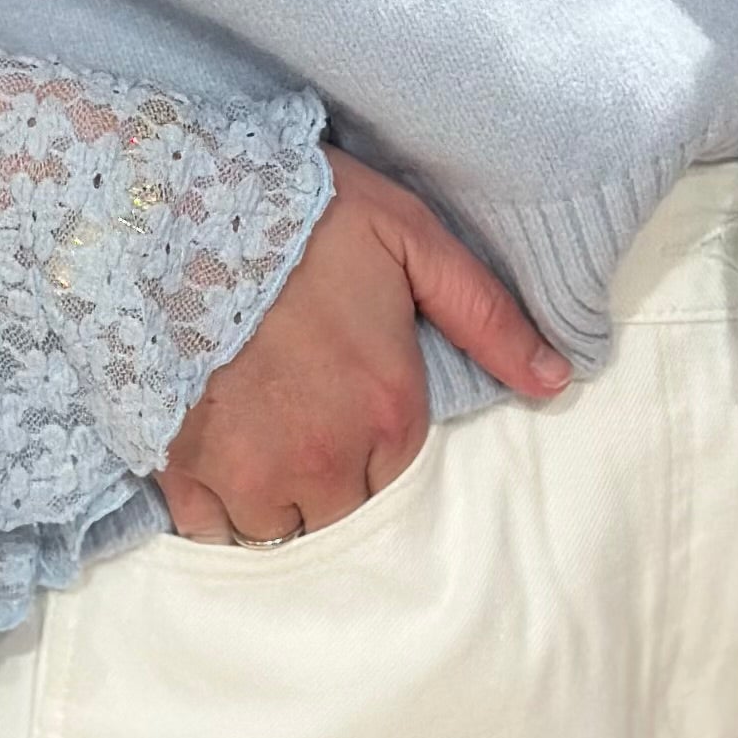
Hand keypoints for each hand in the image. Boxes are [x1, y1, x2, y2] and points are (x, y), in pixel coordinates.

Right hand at [154, 141, 571, 545]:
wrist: (181, 206)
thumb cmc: (302, 217)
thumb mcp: (412, 240)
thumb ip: (487, 315)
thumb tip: (556, 378)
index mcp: (388, 413)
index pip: (398, 478)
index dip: (373, 444)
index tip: (346, 404)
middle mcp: (323, 461)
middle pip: (340, 513)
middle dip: (327, 479)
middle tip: (300, 418)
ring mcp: (249, 473)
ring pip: (276, 531)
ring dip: (274, 499)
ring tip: (259, 440)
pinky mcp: (182, 471)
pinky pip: (211, 530)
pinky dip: (217, 508)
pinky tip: (216, 459)